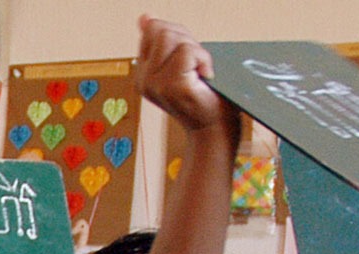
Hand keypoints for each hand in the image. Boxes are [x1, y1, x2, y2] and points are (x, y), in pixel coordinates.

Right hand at [135, 15, 236, 140]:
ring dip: (194, 50)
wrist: (214, 130)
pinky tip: (205, 77)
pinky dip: (203, 59)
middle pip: (161, 30)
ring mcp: (155, 84)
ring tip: (200, 71)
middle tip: (197, 66)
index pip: (153, 30)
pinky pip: (186, 52)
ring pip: (172, 38)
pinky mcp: (171, 86)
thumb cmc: (204, 99)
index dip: (178, 36)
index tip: (189, 59)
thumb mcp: (181, 63)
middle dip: (186, 40)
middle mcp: (144, 80)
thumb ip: (164, 42)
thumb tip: (145, 18)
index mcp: (144, 73)